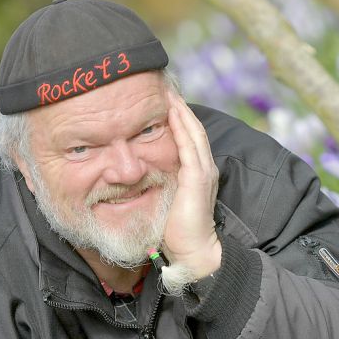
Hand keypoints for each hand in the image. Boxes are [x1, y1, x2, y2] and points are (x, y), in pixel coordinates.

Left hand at [163, 92, 221, 278]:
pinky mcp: (197, 177)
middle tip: (164, 86)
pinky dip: (180, 125)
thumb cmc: (177, 233)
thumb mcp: (166, 202)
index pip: (188, 138)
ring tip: (167, 90)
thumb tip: (135, 178)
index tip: (163, 101)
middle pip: (192, 128)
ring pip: (192, 131)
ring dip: (180, 109)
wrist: (194, 252)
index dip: (178, 118)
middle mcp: (203, 167)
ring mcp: (202, 171)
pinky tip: (171, 110)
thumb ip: (158, 186)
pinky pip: (188, 144)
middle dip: (180, 106)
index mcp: (197, 172)